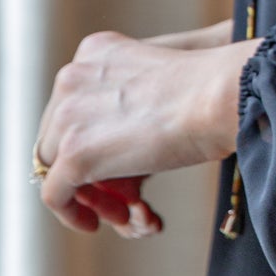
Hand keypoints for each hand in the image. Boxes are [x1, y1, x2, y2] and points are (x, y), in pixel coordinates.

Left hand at [34, 26, 252, 235]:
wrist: (222, 93)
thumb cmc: (211, 87)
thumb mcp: (159, 79)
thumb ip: (130, 98)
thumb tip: (121, 139)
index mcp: (93, 52)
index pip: (72, 107)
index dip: (92, 140)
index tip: (120, 165)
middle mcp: (71, 77)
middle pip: (57, 136)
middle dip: (87, 170)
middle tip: (121, 196)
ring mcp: (68, 116)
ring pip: (53, 165)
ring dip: (87, 193)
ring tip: (122, 212)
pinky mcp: (74, 154)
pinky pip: (54, 195)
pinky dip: (71, 213)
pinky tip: (93, 224)